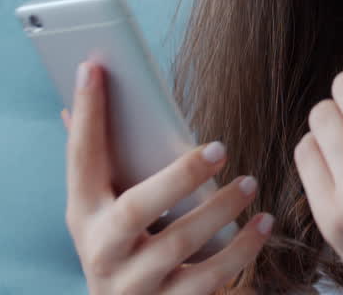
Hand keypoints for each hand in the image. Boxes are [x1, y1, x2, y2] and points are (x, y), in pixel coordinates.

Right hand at [63, 60, 273, 293]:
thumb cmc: (125, 248)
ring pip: (180, 245)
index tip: (95, 68)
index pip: (79, 158)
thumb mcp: (104, 211)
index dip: (86, 114)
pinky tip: (263, 225)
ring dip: (221, 210)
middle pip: (136, 209)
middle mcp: (102, 252)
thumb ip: (101, 159)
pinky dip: (240, 251)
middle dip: (179, 176)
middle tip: (220, 148)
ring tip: (250, 183)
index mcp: (83, 216)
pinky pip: (209, 280)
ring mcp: (134, 286)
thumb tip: (86, 83)